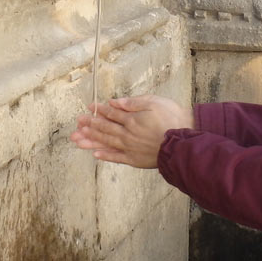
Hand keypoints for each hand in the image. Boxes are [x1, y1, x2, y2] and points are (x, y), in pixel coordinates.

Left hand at [70, 95, 193, 167]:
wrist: (183, 142)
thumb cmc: (172, 119)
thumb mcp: (155, 102)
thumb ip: (134, 103)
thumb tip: (116, 102)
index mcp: (132, 119)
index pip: (112, 114)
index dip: (100, 110)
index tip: (90, 107)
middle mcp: (127, 134)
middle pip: (105, 128)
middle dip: (90, 125)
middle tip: (77, 123)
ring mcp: (130, 148)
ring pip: (106, 143)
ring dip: (91, 141)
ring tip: (77, 140)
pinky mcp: (135, 159)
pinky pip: (116, 158)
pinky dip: (106, 156)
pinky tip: (96, 154)